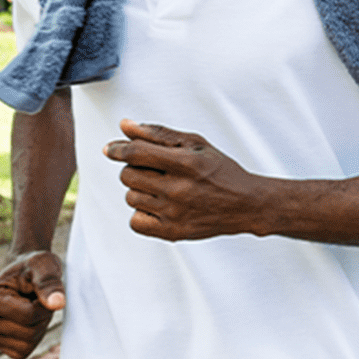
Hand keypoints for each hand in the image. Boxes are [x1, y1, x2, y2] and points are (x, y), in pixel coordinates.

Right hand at [0, 251, 64, 358]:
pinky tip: (28, 321)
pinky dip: (33, 338)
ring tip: (32, 307)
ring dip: (39, 326)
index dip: (45, 305)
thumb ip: (50, 283)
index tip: (40, 291)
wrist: (26, 274)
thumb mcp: (44, 265)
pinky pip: (24, 352)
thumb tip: (57, 304)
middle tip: (37, 300)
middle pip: (29, 333)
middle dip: (43, 316)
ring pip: (28, 344)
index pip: (28, 315)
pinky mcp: (0, 346)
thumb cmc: (34, 267)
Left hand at [105, 120, 267, 239]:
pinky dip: (142, 213)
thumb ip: (159, 134)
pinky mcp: (173, 232)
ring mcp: (175, 213)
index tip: (111, 149)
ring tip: (162, 189)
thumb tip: (125, 126)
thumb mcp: (196, 144)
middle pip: (128, 175)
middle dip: (136, 170)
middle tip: (155, 171)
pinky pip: (135, 222)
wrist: (247, 204)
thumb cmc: (221, 171)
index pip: (136, 153)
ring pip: (130, 197)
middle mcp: (179, 189)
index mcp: (186, 163)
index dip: (118, 149)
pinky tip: (159, 207)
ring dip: (141, 191)